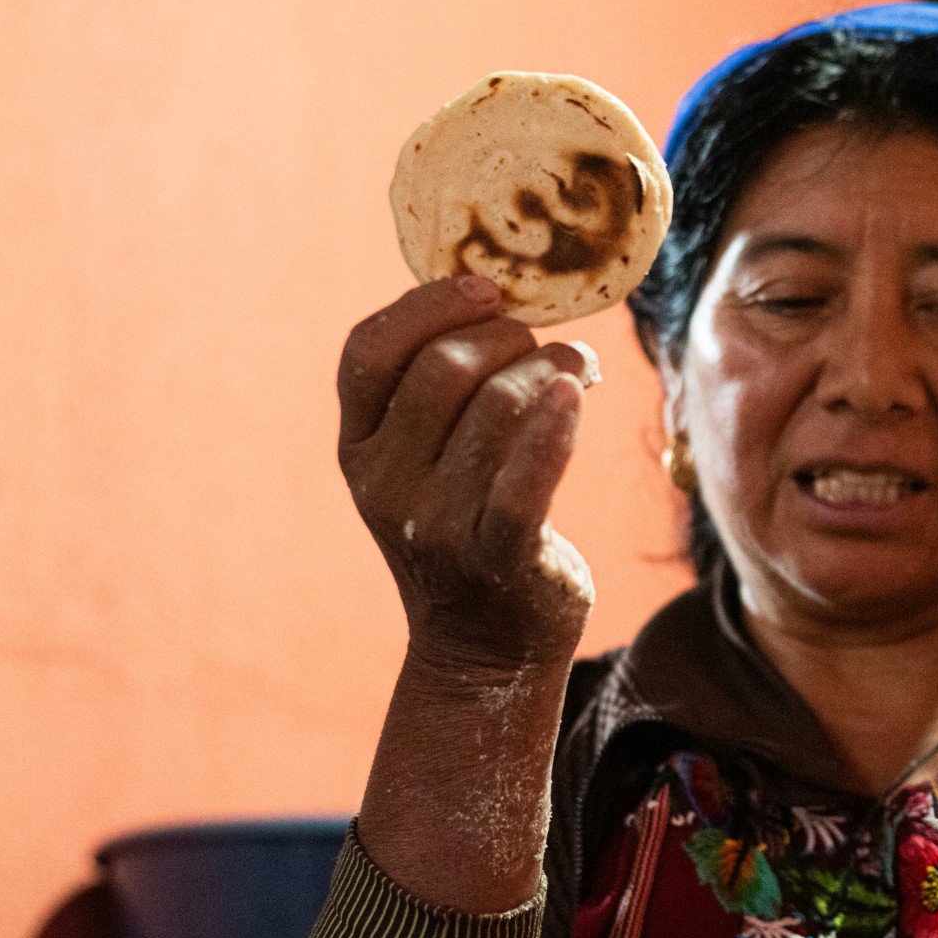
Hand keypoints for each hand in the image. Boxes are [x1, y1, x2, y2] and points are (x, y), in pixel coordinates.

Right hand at [337, 275, 596, 675]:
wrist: (487, 647)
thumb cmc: (467, 523)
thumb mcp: (424, 459)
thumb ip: (437, 388)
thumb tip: (499, 294)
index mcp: (358, 447)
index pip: (368, 352)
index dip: (427, 305)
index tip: (488, 290)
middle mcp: (384, 483)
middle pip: (445, 368)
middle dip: (511, 338)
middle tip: (549, 346)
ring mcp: (435, 524)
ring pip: (498, 405)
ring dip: (553, 369)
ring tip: (579, 370)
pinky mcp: (496, 556)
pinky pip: (527, 477)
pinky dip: (558, 426)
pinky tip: (577, 394)